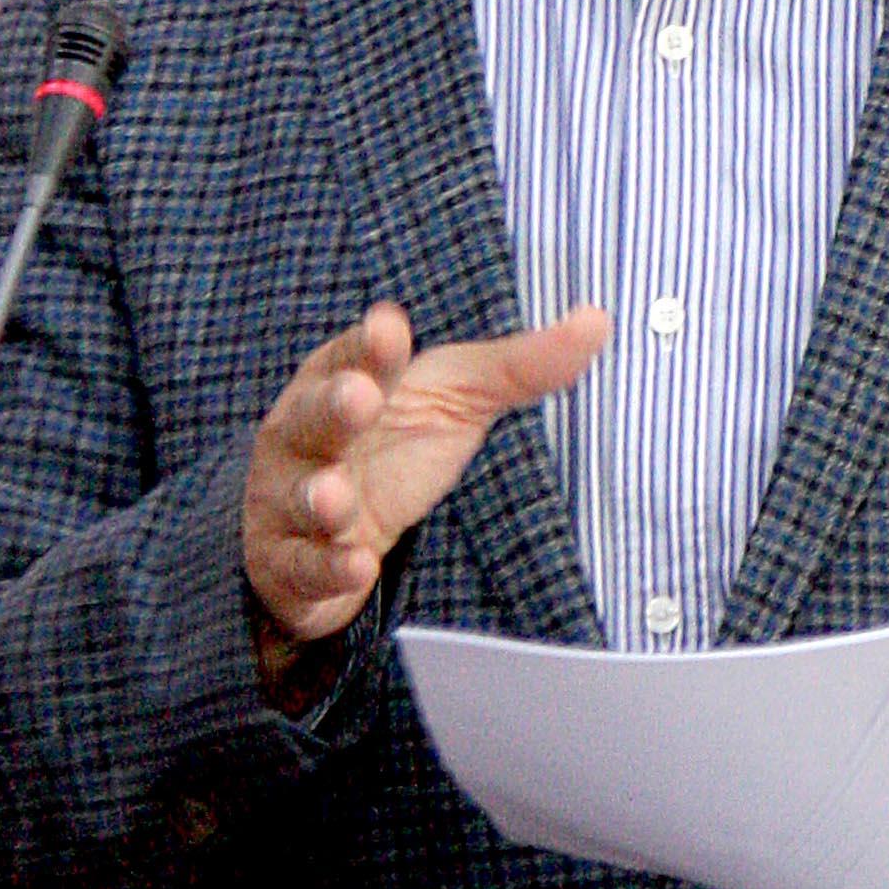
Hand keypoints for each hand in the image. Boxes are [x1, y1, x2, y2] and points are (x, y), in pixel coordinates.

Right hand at [243, 297, 610, 692]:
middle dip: (334, 407)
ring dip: (318, 497)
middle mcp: (306, 436)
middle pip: (314, 417)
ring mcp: (292, 500)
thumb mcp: (457, 400)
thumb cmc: (392, 446)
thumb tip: (596, 321)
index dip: (369, 346)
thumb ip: (518, 365)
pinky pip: (304, 566)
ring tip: (335, 496)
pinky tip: (355, 566)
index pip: (353, 357)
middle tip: (359, 397)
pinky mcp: (292, 563)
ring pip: (300, 496)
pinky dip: (327, 568)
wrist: (327, 531)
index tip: (390, 328)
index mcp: (345, 382)